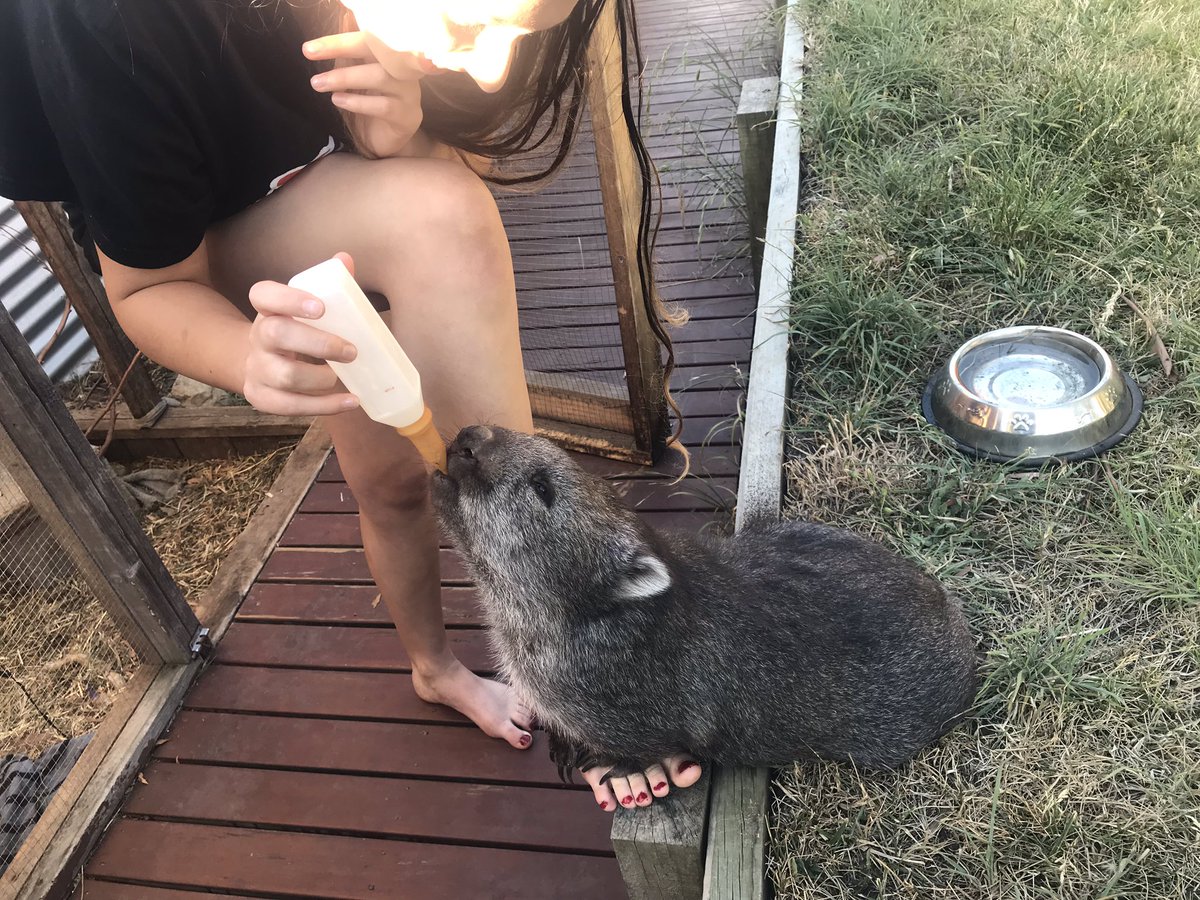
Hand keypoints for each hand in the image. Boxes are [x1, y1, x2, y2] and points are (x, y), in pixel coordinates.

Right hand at [242, 252, 361, 416]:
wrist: (262, 362)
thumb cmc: (298, 329)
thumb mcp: (308, 307)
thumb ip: (329, 284)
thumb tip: (345, 259)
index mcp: (268, 309)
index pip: (263, 294)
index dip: (290, 299)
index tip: (321, 307)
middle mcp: (258, 337)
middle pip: (276, 334)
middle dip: (317, 343)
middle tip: (351, 351)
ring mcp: (257, 369)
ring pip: (285, 376)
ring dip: (320, 379)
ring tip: (343, 376)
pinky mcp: (263, 397)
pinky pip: (290, 406)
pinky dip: (324, 407)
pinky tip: (350, 402)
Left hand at [305, 31, 424, 157]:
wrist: (385, 142)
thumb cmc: (368, 105)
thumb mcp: (354, 77)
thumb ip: (348, 56)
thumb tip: (335, 26)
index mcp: (392, 56)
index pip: (369, 37)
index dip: (341, 38)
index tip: (311, 45)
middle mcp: (406, 71)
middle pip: (379, 50)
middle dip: (342, 48)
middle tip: (309, 52)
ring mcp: (410, 94)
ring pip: (381, 77)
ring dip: (346, 77)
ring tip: (319, 83)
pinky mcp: (408, 117)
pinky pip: (385, 106)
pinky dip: (358, 102)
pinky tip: (338, 101)